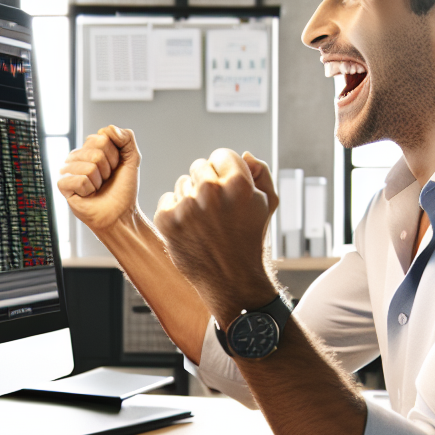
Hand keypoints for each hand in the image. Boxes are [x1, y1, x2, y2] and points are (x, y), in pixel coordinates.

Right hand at [58, 126, 140, 234]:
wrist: (120, 214)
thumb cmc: (123, 189)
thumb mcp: (132, 159)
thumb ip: (126, 138)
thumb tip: (108, 128)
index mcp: (90, 147)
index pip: (102, 137)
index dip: (115, 155)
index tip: (115, 168)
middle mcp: (76, 156)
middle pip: (96, 151)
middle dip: (108, 168)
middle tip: (106, 179)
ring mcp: (67, 170)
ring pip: (89, 167)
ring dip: (99, 181)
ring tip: (98, 188)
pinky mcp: (63, 185)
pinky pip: (80, 180)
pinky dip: (89, 189)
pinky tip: (88, 195)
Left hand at [154, 149, 277, 324]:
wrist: (232, 280)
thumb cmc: (251, 239)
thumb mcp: (267, 204)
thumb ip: (260, 173)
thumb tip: (244, 155)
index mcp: (238, 183)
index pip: (222, 155)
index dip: (226, 172)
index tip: (229, 190)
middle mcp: (211, 191)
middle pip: (199, 166)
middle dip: (207, 183)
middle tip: (217, 210)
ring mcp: (187, 206)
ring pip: (182, 183)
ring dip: (191, 198)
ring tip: (205, 222)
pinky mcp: (167, 220)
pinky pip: (167, 199)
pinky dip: (176, 212)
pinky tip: (191, 229)